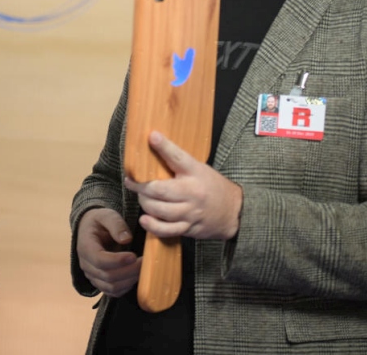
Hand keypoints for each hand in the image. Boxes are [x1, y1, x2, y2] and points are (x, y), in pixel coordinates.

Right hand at [76, 207, 140, 297]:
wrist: (90, 230)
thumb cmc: (100, 222)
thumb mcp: (106, 215)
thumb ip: (116, 224)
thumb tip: (126, 239)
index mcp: (86, 247)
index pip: (100, 260)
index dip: (118, 261)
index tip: (134, 256)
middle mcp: (86, 265)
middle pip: (108, 276)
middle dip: (129, 271)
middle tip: (145, 261)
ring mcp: (92, 276)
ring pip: (111, 287)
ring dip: (129, 280)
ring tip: (142, 269)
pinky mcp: (100, 282)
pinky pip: (113, 292)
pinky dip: (126, 287)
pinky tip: (135, 275)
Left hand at [124, 131, 242, 240]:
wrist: (235, 212)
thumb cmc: (212, 186)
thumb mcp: (199, 169)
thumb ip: (178, 163)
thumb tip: (153, 145)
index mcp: (196, 173)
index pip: (178, 157)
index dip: (164, 146)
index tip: (152, 136)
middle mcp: (192, 192)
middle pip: (160, 190)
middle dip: (141, 186)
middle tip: (132, 181)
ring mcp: (190, 212)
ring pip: (160, 210)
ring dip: (144, 203)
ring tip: (141, 197)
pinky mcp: (188, 228)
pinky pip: (166, 230)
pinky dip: (152, 225)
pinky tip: (145, 219)